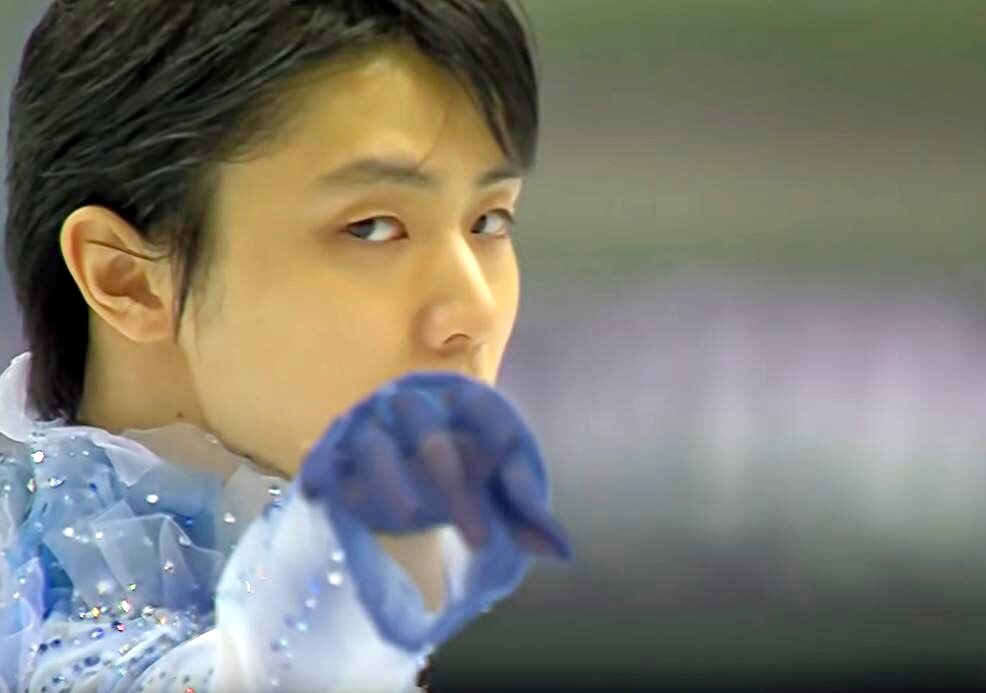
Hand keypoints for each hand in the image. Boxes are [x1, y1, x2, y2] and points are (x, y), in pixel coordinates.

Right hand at [299, 372, 570, 560]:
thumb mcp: (492, 492)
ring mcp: (371, 426)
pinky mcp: (335, 452)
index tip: (507, 450)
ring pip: (378, 446)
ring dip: (392, 482)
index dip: (490, 424)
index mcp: (458, 404)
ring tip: (411, 517)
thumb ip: (523, 514)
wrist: (398, 468)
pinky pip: (325, 458)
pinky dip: (322, 472)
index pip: (478, 404)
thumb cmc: (457, 471)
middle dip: (457, 486)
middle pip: (431, 434)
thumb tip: (564, 552)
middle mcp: (413, 407)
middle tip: (481, 539)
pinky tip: (321, 495)